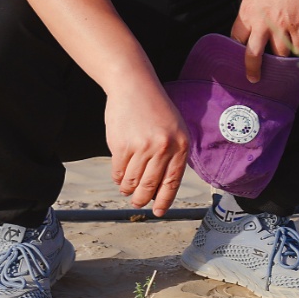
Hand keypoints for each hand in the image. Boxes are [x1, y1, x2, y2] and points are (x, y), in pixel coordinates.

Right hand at [104, 77, 190, 216]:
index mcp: (180, 145)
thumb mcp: (175, 128)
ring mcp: (142, 147)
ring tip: (128, 190)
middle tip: (138, 203)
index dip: (164, 200)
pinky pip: (118, 172)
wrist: (133, 85)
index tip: (159, 212)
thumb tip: (162, 187)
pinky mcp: (121, 145)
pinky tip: (120, 177)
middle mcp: (163, 148)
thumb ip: (173, 154)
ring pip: (133, 182)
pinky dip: (118, 179)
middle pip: (150, 186)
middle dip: (143, 199)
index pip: (173, 182)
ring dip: (128, 190)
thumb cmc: (155, 109)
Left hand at [231, 0, 298, 80]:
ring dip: (278, 60)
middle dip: (252, 69)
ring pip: (278, 55)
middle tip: (253, 78)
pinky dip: (297, 55)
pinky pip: (298, 49)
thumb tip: (249, 3)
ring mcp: (282, 27)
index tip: (241, 50)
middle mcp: (262, 23)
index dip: (238, 46)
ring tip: (279, 64)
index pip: (236, 37)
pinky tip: (296, 58)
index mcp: (247, 11)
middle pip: (253, 55)